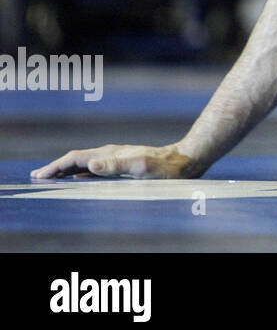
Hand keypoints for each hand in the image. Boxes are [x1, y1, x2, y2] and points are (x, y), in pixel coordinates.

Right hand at [30, 143, 198, 179]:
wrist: (186, 160)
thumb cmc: (166, 168)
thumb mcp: (142, 168)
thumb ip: (117, 166)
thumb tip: (90, 165)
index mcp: (111, 154)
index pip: (77, 158)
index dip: (57, 166)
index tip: (40, 175)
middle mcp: (112, 153)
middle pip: (77, 158)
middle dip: (57, 166)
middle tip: (37, 176)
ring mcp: (118, 156)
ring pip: (85, 161)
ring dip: (67, 168)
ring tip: (52, 175)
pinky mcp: (125, 162)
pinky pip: (96, 166)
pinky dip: (81, 170)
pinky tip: (79, 176)